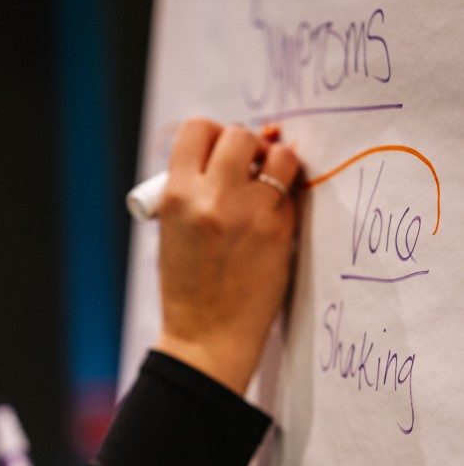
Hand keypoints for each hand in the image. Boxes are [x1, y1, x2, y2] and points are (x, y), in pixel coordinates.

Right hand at [154, 118, 300, 394]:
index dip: (212, 134)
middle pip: (239, 135)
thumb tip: (238, 146)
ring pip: (278, 154)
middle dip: (246, 145)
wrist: (206, 336)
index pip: (198, 129)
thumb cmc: (187, 285)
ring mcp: (251, 212)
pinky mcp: (280, 229)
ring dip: (275, 162)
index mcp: (176, 195)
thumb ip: (194, 188)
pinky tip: (273, 217)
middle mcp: (213, 197)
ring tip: (266, 185)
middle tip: (246, 168)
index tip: (217, 151)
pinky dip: (286, 195)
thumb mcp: (173, 230)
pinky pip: (292, 191)